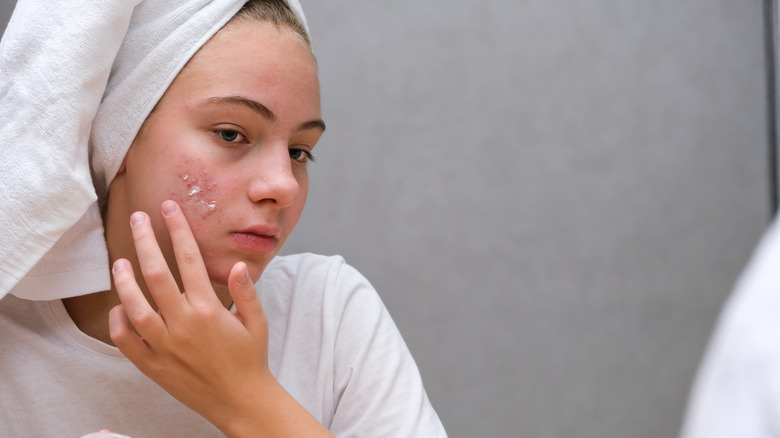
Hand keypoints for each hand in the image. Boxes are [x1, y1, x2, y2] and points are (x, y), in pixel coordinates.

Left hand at [108, 200, 271, 431]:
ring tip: (119, 261)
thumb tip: (237, 264)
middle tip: (138, 218)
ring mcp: (165, 346)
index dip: (178, 230)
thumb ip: (246, 291)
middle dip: (145, 241)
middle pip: (156, 274)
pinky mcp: (153, 366)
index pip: (190, 260)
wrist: (241, 401)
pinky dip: (119, 321)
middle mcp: (183, 325)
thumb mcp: (257, 322)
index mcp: (209, 310)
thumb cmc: (251, 359)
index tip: (170, 209)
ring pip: (134, 306)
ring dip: (124, 281)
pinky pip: (126, 341)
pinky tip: (121, 306)